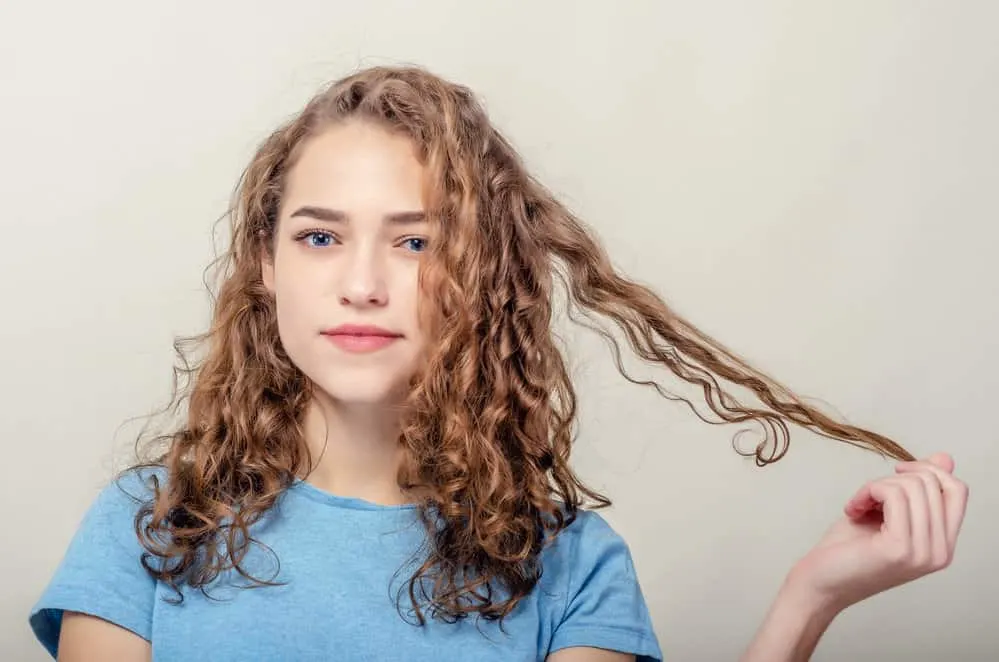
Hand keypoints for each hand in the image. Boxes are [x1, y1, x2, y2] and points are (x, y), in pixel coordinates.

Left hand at [785, 452, 968, 613]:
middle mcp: (940, 552)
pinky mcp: (899, 548)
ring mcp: (922, 552)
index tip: (897, 472)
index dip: (928, 470)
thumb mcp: (887, 512)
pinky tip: (853, 509)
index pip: (958, 491)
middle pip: (932, 483)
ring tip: (859, 504)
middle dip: (894, 478)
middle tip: (869, 495)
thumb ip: (917, 490)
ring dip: (876, 486)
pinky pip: (893, 495)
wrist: (821, 583)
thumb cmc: (848, 549)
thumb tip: (944, 458)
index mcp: (942, 544)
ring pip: (912, 486)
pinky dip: (867, 492)